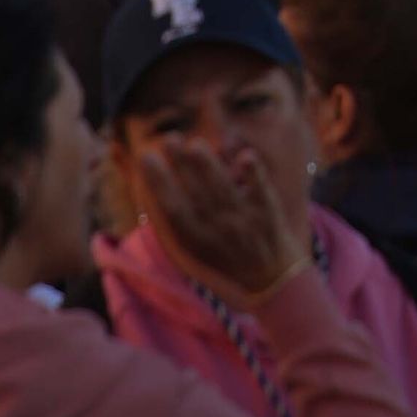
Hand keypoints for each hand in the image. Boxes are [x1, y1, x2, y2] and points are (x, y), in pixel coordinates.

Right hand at [139, 138, 303, 303]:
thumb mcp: (193, 246)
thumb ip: (171, 219)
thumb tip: (147, 185)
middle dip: (181, 167)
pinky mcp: (267, 212)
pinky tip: (246, 156)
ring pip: (224, 191)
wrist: (270, 277)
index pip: (173, 209)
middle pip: (197, 195)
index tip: (146, 156)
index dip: (159, 183)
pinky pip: (261, 192)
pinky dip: (254, 176)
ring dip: (209, 168)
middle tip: (169, 139)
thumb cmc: (223, 254)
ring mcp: (244, 221)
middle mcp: (218, 231)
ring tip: (194, 145)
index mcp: (196, 240)